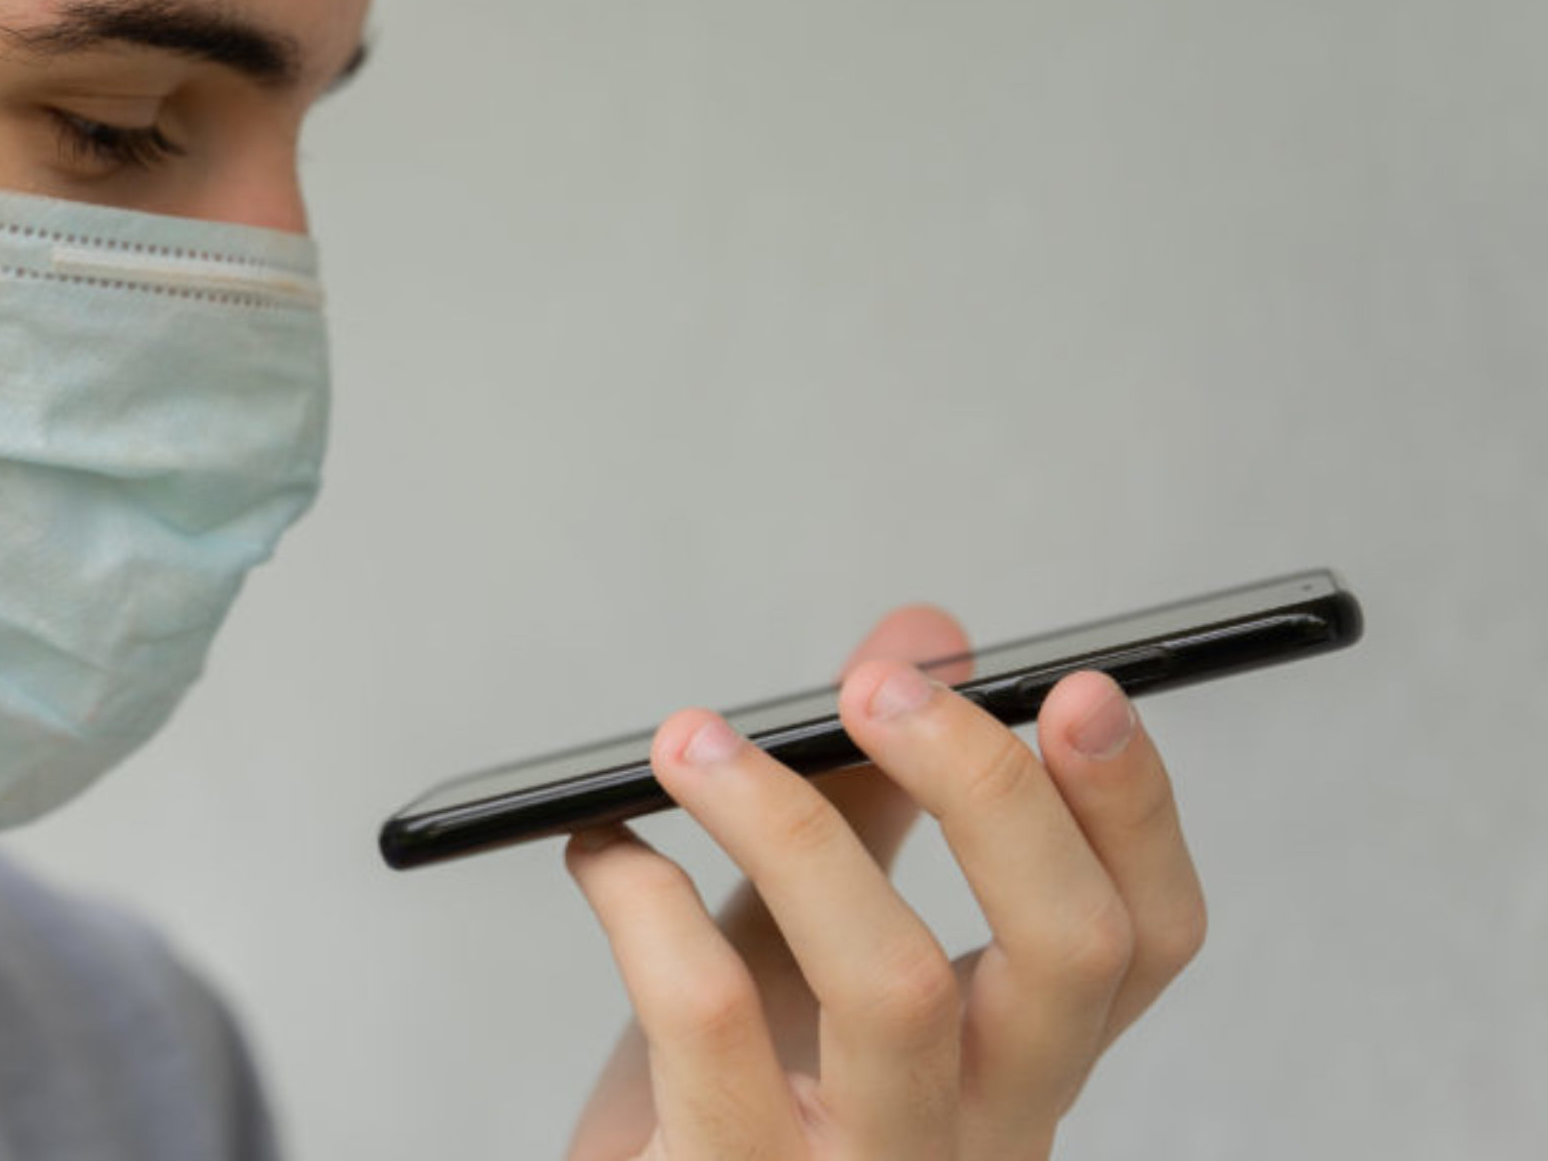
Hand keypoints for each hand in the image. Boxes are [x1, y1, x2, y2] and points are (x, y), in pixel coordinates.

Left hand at [564, 607, 1206, 1159]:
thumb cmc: (727, 1113)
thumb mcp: (808, 951)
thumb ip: (868, 809)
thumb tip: (918, 643)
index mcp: (1016, 1067)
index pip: (1147, 939)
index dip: (1134, 808)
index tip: (1075, 688)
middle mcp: (976, 1135)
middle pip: (1068, 950)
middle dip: (987, 786)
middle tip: (875, 687)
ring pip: (895, 984)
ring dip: (789, 824)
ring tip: (693, 741)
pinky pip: (710, 1020)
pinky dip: (649, 903)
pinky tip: (607, 853)